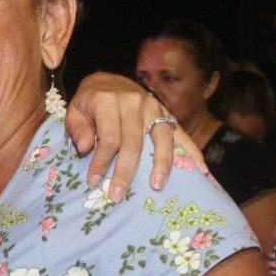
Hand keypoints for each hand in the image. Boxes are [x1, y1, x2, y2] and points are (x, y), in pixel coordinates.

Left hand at [66, 73, 208, 199]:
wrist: (107, 81)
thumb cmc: (88, 103)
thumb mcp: (74, 112)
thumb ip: (78, 129)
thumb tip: (87, 147)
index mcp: (108, 101)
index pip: (109, 137)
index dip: (101, 162)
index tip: (94, 182)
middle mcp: (134, 102)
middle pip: (133, 141)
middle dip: (125, 171)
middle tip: (118, 195)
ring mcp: (153, 106)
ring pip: (161, 137)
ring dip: (161, 163)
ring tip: (157, 186)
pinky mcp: (165, 112)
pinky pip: (180, 132)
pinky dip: (192, 151)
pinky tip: (201, 169)